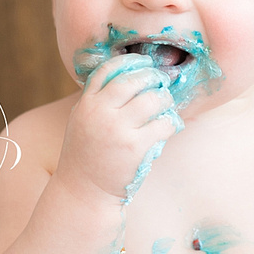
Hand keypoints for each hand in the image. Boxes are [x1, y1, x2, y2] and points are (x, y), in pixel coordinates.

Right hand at [54, 53, 179, 204]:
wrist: (83, 192)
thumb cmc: (87, 155)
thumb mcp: (83, 121)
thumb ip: (98, 101)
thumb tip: (129, 78)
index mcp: (86, 104)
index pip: (107, 71)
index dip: (129, 61)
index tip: (144, 61)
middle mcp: (99, 112)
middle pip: (132, 81)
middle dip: (152, 77)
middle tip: (161, 81)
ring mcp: (117, 129)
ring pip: (152, 100)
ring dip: (164, 99)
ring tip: (166, 104)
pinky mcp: (134, 147)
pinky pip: (162, 124)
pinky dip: (170, 122)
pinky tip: (169, 126)